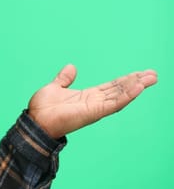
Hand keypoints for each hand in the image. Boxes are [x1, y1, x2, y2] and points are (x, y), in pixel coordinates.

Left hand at [27, 64, 157, 138]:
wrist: (35, 120)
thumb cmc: (43, 108)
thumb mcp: (55, 87)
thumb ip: (64, 78)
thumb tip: (71, 67)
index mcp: (88, 96)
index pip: (111, 87)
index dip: (125, 80)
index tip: (139, 73)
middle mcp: (95, 102)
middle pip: (120, 90)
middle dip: (136, 82)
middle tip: (153, 74)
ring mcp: (95, 108)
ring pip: (120, 96)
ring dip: (136, 87)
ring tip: (151, 78)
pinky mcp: (94, 112)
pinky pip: (114, 103)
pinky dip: (126, 95)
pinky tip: (138, 87)